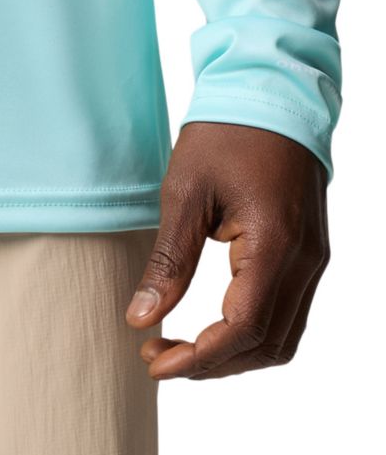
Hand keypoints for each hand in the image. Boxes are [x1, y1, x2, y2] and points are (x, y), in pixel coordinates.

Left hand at [126, 121, 329, 379]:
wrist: (271, 91)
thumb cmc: (225, 133)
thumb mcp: (185, 191)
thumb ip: (169, 260)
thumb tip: (141, 318)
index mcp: (275, 245)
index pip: (242, 329)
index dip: (197, 357)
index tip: (153, 360)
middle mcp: (305, 262)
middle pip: (266, 346)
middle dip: (212, 364)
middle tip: (159, 356)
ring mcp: (314, 260)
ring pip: (283, 338)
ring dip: (234, 355)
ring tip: (181, 346)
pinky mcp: (310, 253)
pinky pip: (289, 313)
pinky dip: (252, 333)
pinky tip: (213, 324)